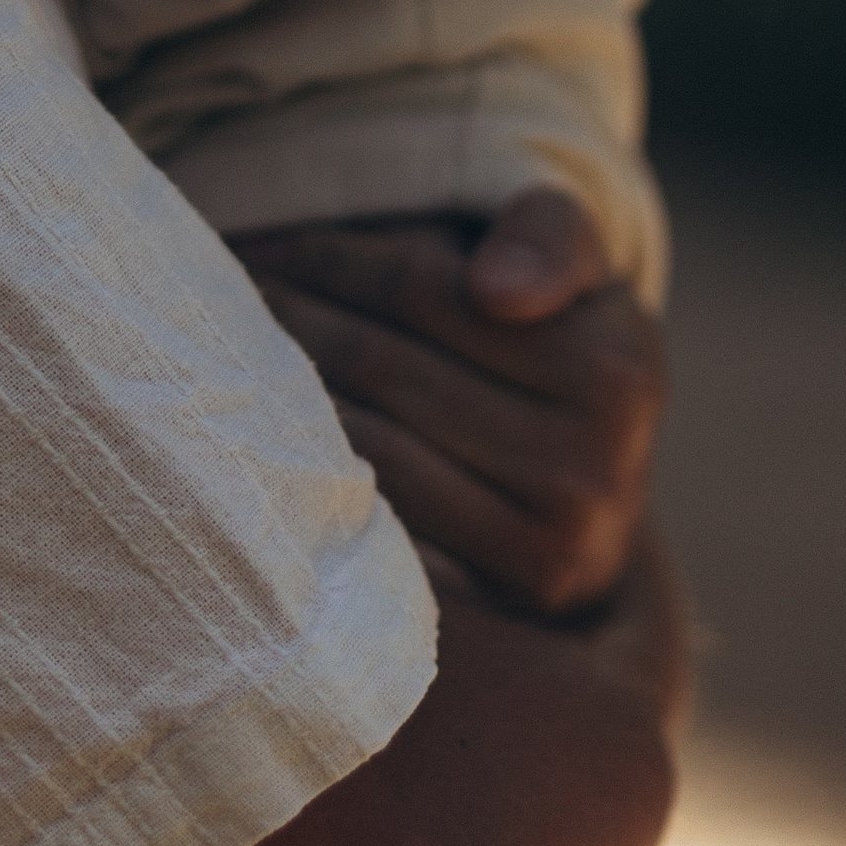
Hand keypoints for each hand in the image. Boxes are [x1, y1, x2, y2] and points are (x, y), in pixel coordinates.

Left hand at [230, 192, 662, 618]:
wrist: (590, 503)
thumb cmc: (562, 353)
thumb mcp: (579, 277)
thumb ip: (549, 236)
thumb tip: (497, 290)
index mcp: (617, 372)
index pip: (424, 288)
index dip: (334, 258)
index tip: (273, 245)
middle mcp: (590, 472)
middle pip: (382, 364)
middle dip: (293, 314)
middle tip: (228, 292)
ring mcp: (539, 553)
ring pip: (361, 444)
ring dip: (280, 392)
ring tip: (233, 353)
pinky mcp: (484, 610)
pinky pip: (366, 527)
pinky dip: (309, 478)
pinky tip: (274, 440)